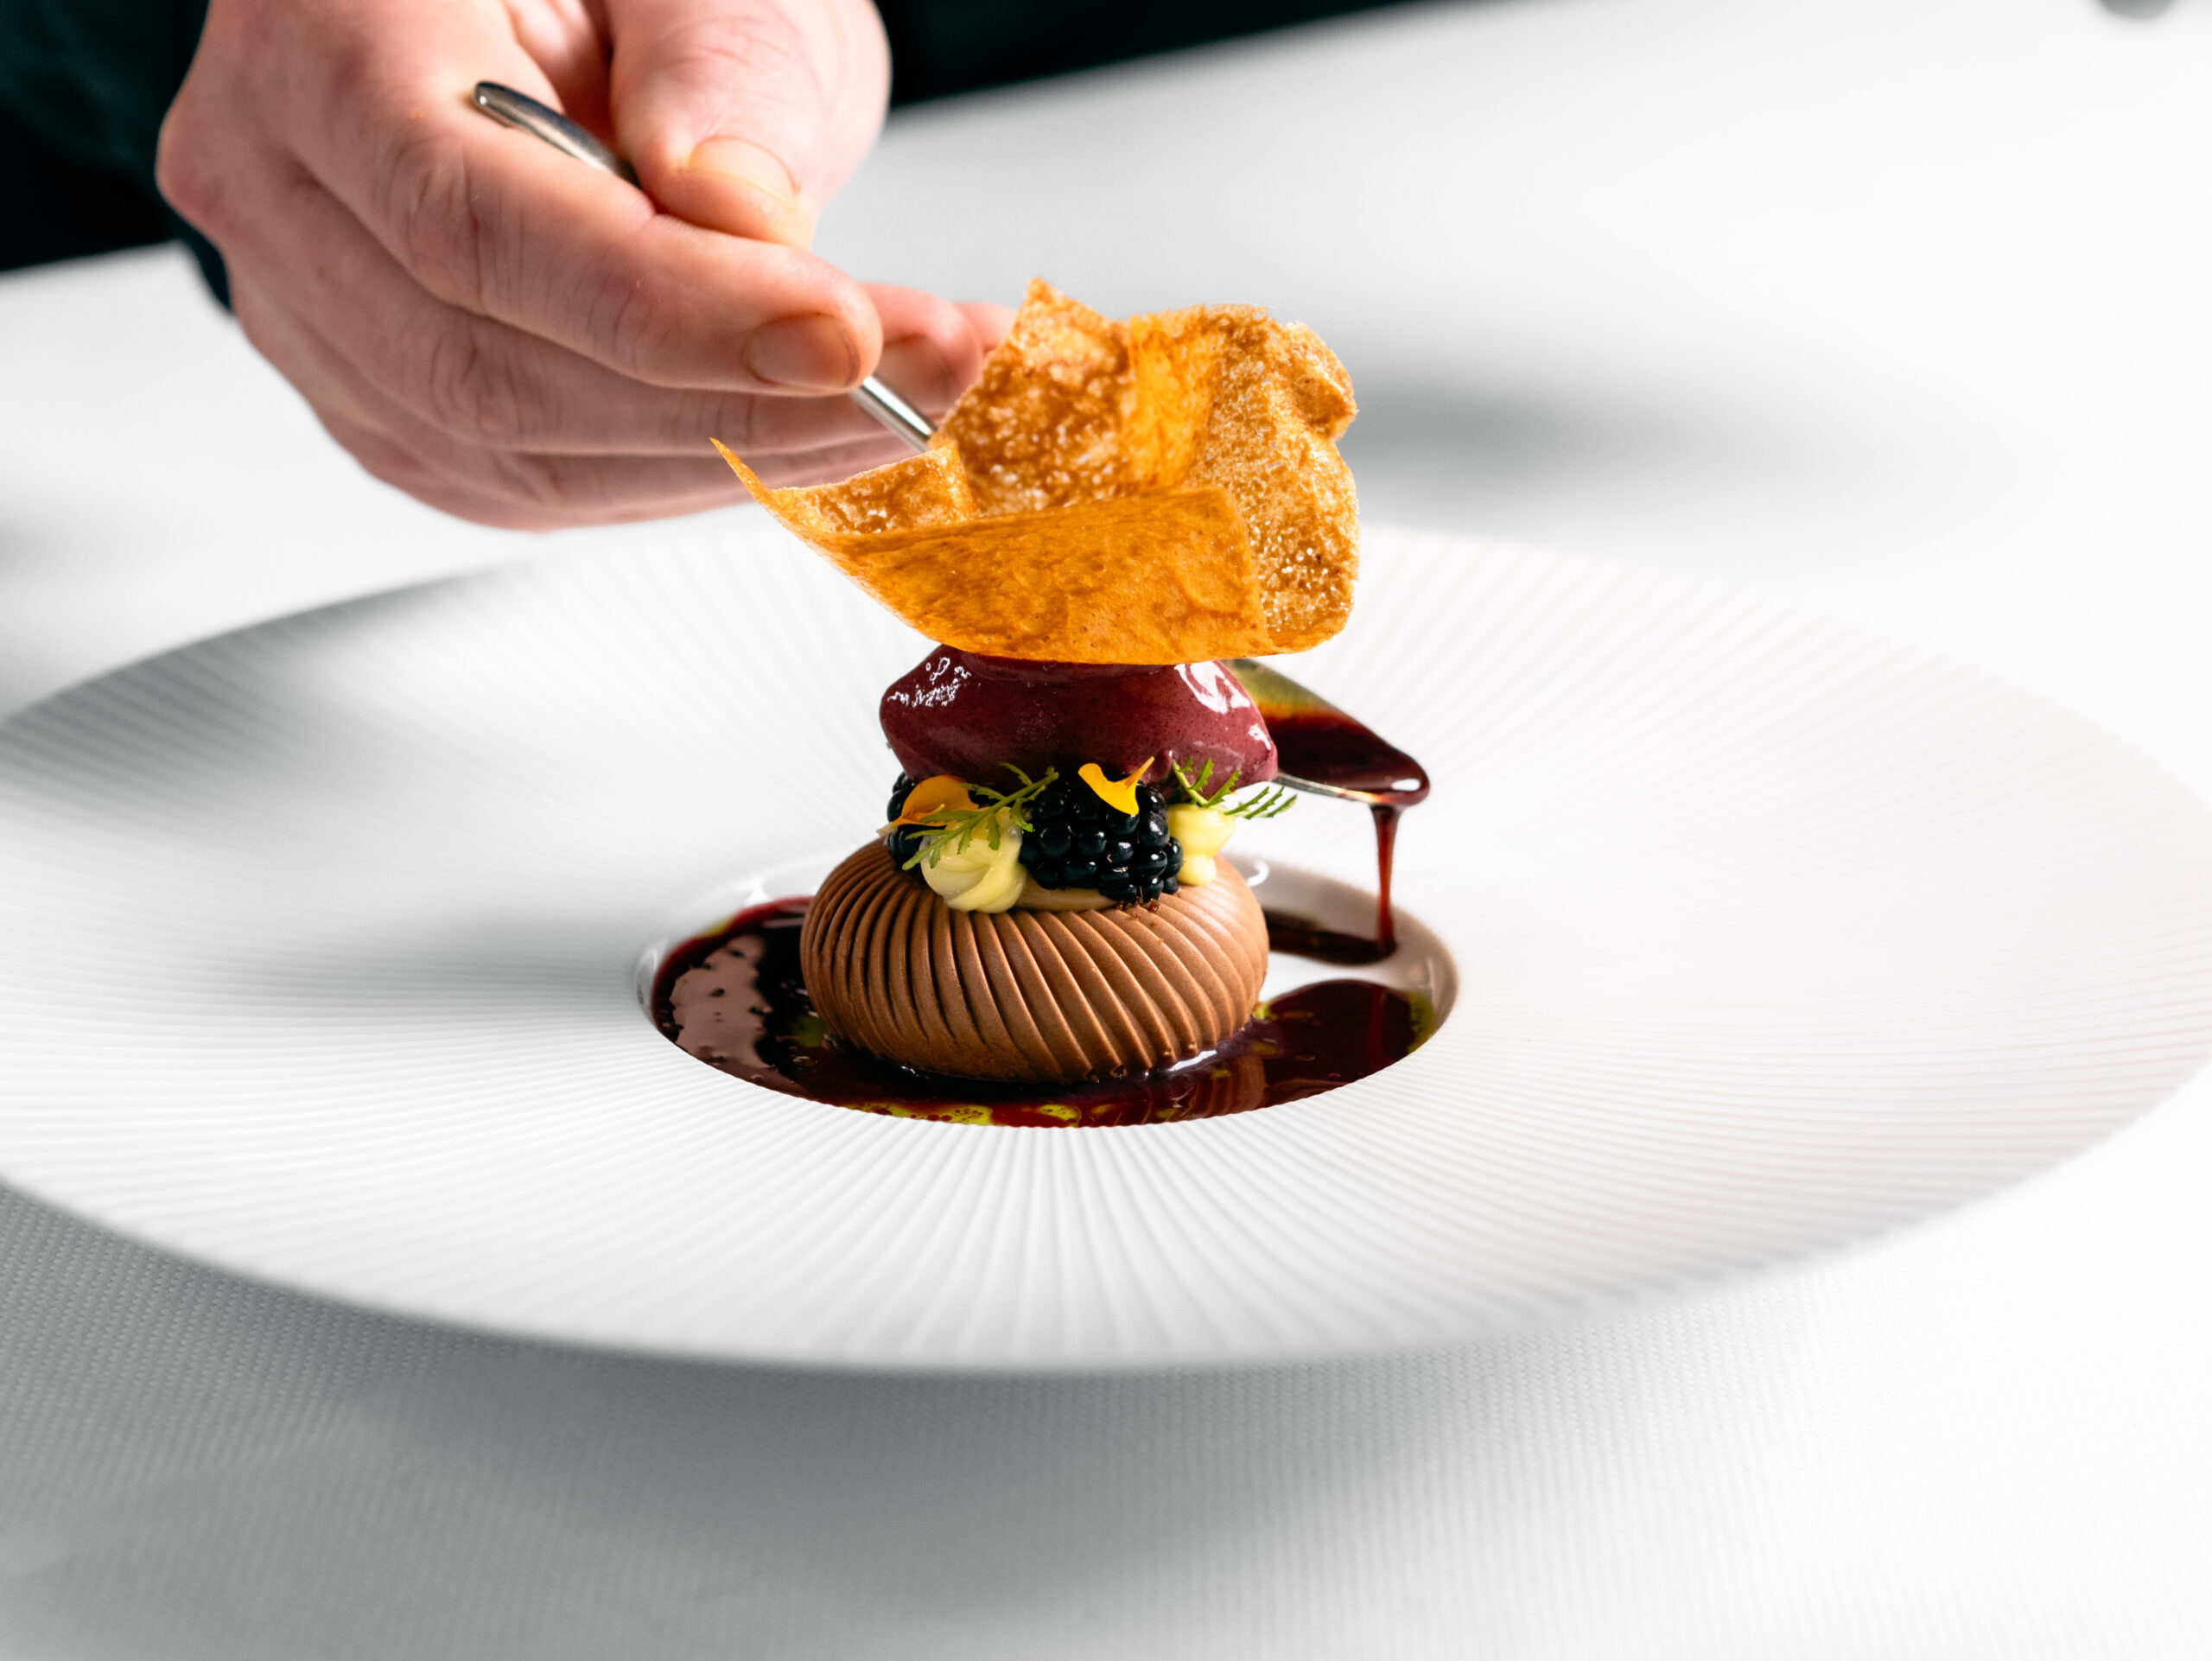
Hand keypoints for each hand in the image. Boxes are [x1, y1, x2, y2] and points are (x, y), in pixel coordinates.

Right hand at [158, 0, 1007, 528]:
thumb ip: (718, 64)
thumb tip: (742, 221)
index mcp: (322, 36)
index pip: (473, 220)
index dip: (671, 309)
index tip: (848, 337)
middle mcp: (280, 184)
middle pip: (490, 367)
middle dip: (740, 403)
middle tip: (932, 381)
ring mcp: (312, 308)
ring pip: (511, 456)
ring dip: (733, 458)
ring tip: (903, 406)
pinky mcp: (382, 394)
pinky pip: (526, 485)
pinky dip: (681, 477)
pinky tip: (798, 437)